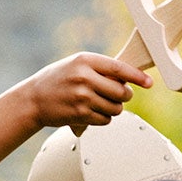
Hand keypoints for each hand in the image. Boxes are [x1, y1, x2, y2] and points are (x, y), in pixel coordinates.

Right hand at [22, 52, 150, 128]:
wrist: (32, 99)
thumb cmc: (56, 80)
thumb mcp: (75, 65)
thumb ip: (100, 69)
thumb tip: (129, 81)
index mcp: (85, 60)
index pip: (119, 69)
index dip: (137, 77)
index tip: (149, 82)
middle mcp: (84, 78)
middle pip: (122, 92)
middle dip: (124, 96)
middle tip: (118, 95)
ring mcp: (82, 97)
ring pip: (116, 108)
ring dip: (113, 108)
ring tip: (99, 104)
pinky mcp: (80, 115)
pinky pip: (106, 120)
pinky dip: (103, 118)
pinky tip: (91, 112)